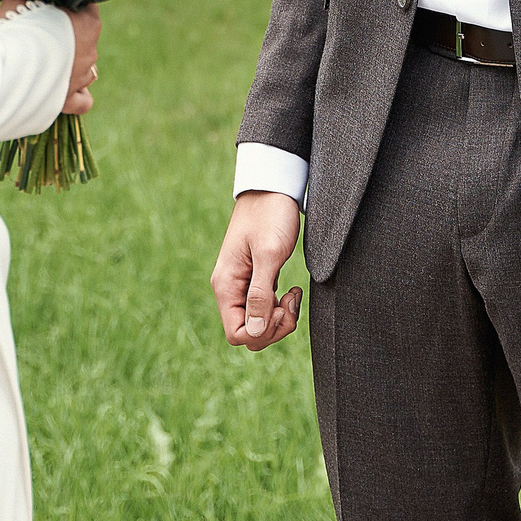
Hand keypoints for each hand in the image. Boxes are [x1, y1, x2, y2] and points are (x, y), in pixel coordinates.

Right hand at [0, 0, 99, 112]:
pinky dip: (76, 94)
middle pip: (84, 36)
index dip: (67, 3)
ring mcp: (82, 77)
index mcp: (89, 23)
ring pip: (86, 67)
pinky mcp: (68, 100)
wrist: (6, 69)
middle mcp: (91, 51)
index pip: (86, 5)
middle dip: (66, 33)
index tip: (49, 5)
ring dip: (72, 62)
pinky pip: (82, 100)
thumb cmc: (16, 28)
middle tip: (39, 31)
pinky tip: (65, 89)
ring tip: (48, 60)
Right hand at [211, 190, 302, 349]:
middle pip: (248, 332)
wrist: (272, 187)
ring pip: (258, 323)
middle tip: (292, 302)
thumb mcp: (269, 254)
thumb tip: (255, 333)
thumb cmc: (271, 215)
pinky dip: (280, 307)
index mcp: (226, 285)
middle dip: (274, 327)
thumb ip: (259, 295)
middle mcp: (229, 288)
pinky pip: (263, 308)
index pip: (237, 333)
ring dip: (280, 317)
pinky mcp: (255, 279)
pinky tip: (291, 291)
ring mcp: (241, 284)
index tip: (283, 307)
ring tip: (294, 295)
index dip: (263, 332)